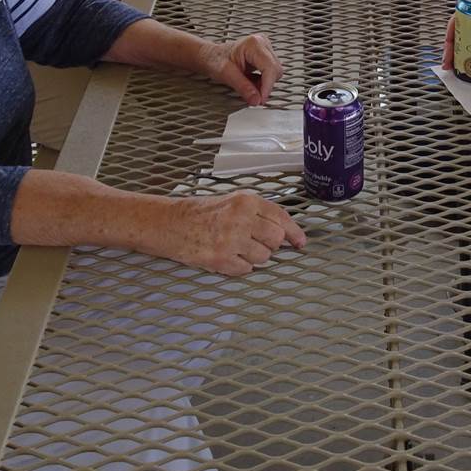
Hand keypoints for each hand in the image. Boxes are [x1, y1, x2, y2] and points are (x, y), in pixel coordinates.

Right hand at [164, 191, 305, 275]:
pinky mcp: (220, 259)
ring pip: (263, 257)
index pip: (281, 218)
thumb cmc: (199, 212)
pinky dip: (240, 266)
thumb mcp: (231, 201)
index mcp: (246, 201)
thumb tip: (283, 229)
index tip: (300, 241)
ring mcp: (231, 241)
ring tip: (236, 247)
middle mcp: (241, 219)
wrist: (169, 223)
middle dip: (271, 244)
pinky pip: (246, 269)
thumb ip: (256, 212)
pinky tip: (227, 256)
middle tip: (255, 242)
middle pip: (276, 239)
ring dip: (254, 256)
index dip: (294, 232)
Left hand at [201, 33, 281, 103]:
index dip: (267, 86)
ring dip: (264, 84)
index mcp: (253, 44)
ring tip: (247, 85)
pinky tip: (251, 81)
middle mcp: (262, 44)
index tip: (261, 99)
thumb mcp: (226, 74)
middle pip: (275, 71)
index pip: (269, 68)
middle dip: (265, 86)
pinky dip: (263, 82)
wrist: (211, 57)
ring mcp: (265, 49)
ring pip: (275, 73)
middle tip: (252, 96)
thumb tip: (256, 99)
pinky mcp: (265, 56)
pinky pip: (271, 73)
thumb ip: (243, 87)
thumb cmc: (215, 60)